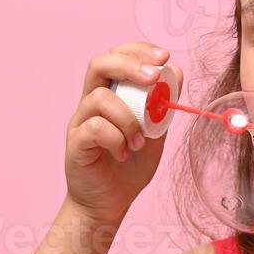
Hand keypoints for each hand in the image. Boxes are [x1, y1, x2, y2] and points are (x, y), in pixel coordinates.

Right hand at [64, 41, 179, 225]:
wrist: (110, 203)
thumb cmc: (129, 167)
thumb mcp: (156, 132)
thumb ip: (164, 105)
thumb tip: (178, 72)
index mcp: (111, 94)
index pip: (116, 57)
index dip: (137, 50)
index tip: (163, 57)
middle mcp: (91, 102)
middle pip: (99, 64)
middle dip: (129, 65)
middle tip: (153, 77)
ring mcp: (80, 121)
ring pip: (100, 97)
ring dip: (128, 118)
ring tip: (139, 142)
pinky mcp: (75, 142)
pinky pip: (95, 127)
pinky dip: (116, 138)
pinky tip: (124, 153)